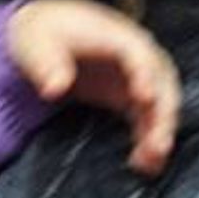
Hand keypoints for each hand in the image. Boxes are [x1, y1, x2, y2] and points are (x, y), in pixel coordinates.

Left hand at [8, 0, 180, 175]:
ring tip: (151, 163)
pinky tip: (143, 164)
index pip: (138, 54)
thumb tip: (55, 88)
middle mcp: (135, 54)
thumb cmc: (43, 33)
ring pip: (160, 103)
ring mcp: (135, 76)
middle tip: (158, 145)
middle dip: (163, 113)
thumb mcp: (36, 43)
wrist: (45, 34)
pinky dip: (148, 138)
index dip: (144, 75)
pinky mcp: (128, 95)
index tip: (143, 98)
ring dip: (159, 132)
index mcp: (115, 36)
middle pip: (161, 82)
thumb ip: (46, 64)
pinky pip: (147, 118)